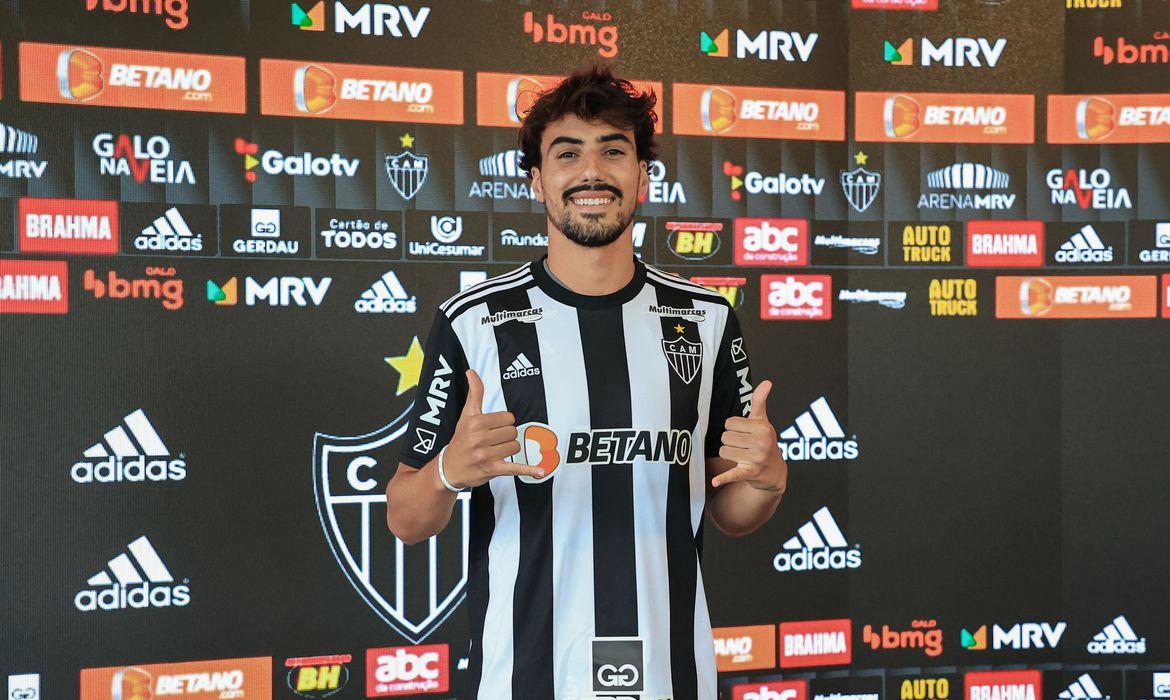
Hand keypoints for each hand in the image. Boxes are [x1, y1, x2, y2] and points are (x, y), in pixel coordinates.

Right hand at [440, 369, 540, 488]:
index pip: (508, 418)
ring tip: (495, 452)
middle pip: (513, 432)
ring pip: (515, 447)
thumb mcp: (466, 415)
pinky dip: (528, 470)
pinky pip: (515, 468)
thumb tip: (471, 371)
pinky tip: (541, 472)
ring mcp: (485, 455)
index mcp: (476, 422)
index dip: (503, 423)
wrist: (449, 468)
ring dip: (509, 450)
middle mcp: (479, 438)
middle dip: (506, 437)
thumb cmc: (461, 439)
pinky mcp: (491, 469)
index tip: (493, 429)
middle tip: (493, 441)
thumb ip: (474, 393)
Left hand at [711, 380, 787, 491]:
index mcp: (763, 427)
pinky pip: (733, 473)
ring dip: (729, 454)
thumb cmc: (764, 442)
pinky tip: (715, 481)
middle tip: (743, 446)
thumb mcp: (763, 422)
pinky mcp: (750, 473)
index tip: (744, 434)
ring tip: (741, 456)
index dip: (733, 428)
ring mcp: (756, 458)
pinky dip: (724, 478)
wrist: (774, 472)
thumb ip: (760, 402)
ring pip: (723, 451)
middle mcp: (762, 442)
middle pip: (725, 437)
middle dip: (730, 442)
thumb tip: (767, 382)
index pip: (730, 422)